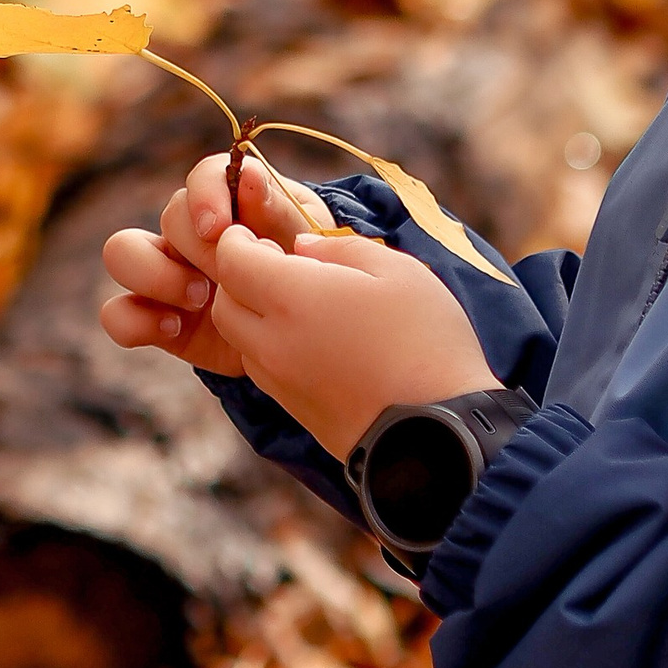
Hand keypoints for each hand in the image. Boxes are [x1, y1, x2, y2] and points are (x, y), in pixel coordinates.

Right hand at [98, 148, 327, 372]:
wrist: (298, 335)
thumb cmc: (304, 273)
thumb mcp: (304, 239)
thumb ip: (276, 208)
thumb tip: (247, 175)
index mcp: (232, 202)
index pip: (204, 175)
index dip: (205, 196)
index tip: (218, 227)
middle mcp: (190, 230)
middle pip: (169, 215)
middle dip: (197, 248)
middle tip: (228, 278)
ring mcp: (166, 272)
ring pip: (121, 251)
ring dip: (154, 274)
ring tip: (197, 300)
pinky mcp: (154, 316)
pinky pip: (116, 313)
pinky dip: (135, 321)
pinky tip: (175, 329)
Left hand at [209, 227, 497, 459]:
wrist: (443, 433)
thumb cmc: (427, 341)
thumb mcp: (398, 271)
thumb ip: (340, 248)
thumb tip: (300, 248)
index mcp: (293, 299)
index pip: (231, 261)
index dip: (236, 240)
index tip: (256, 234)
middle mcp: (273, 343)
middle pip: (224, 304)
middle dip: (237, 278)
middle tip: (273, 263)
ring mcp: (281, 383)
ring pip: (239, 340)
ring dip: (251, 315)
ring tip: (296, 302)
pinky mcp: (295, 412)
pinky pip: (262, 370)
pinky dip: (269, 346)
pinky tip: (311, 338)